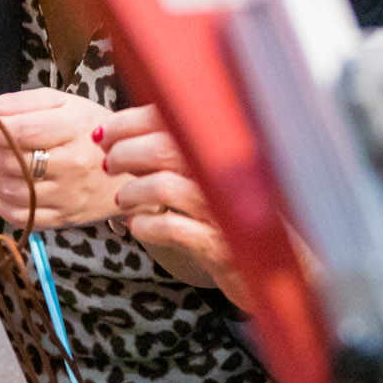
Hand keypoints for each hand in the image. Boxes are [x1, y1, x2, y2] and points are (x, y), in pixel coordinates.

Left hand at [0, 88, 121, 229]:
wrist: (132, 171)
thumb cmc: (92, 131)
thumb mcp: (63, 104)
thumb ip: (19, 103)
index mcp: (74, 129)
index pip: (21, 131)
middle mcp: (73, 164)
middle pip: (13, 162)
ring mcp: (69, 195)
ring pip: (12, 190)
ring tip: (2, 165)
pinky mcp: (65, 218)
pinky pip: (20, 216)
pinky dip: (4, 203)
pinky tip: (11, 188)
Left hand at [96, 106, 226, 285]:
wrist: (278, 266)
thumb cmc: (234, 213)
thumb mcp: (212, 175)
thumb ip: (176, 149)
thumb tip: (120, 133)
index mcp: (227, 144)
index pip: (171, 116)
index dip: (130, 122)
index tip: (104, 134)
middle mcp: (229, 171)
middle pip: (163, 148)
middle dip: (124, 153)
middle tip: (109, 165)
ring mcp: (225, 210)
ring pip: (164, 186)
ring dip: (132, 191)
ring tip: (122, 199)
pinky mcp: (220, 245)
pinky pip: (171, 228)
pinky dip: (145, 226)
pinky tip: (137, 226)